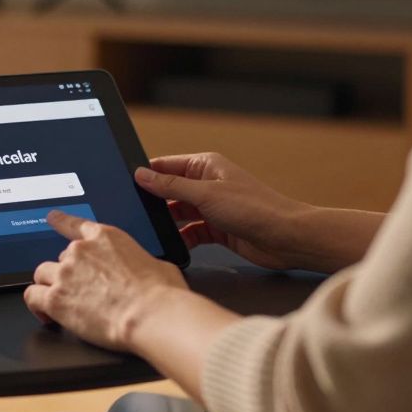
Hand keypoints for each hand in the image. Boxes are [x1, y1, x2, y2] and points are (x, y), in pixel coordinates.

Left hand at [24, 211, 188, 350]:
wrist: (150, 314)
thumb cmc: (160, 293)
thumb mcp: (157, 265)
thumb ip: (140, 261)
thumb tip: (144, 270)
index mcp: (106, 238)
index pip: (74, 224)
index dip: (60, 221)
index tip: (52, 218)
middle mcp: (81, 252)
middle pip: (61, 257)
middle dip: (68, 273)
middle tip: (81, 291)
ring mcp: (65, 274)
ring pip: (41, 274)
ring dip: (48, 286)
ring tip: (60, 301)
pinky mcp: (55, 299)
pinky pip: (32, 296)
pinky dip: (36, 306)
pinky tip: (45, 314)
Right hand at [135, 153, 335, 270]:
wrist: (286, 238)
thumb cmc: (255, 208)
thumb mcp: (206, 194)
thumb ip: (171, 185)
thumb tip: (142, 174)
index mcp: (206, 166)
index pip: (166, 165)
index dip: (146, 173)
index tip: (124, 183)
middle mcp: (208, 185)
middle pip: (170, 191)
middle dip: (154, 202)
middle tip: (133, 213)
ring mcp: (212, 208)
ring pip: (179, 214)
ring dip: (167, 223)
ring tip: (149, 231)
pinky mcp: (217, 230)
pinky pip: (191, 233)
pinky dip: (181, 239)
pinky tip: (171, 246)